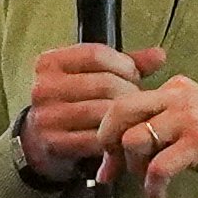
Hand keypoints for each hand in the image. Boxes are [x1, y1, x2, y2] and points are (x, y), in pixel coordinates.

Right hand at [18, 43, 155, 181]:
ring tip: (131, 120)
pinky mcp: (53, 143)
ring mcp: (47, 116)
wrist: (39, 142)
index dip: (123, 65)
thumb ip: (124, 64)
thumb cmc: (71, 104)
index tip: (132, 75)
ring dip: (125, 118)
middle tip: (137, 103)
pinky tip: (120, 138)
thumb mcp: (91, 76)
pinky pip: (96, 139)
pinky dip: (114, 139)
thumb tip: (159, 55)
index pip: (96, 54)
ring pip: (103, 112)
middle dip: (129, 93)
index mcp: (50, 62)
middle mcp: (44, 87)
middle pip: (104, 83)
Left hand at [98, 73, 197, 197]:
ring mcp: (190, 117)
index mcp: (175, 88)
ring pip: (135, 139)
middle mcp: (179, 95)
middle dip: (108, 144)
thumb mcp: (189, 129)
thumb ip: (155, 133)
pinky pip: (157, 167)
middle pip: (119, 110)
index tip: (108, 161)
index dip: (107, 133)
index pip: (124, 101)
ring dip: (134, 169)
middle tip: (112, 171)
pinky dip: (153, 188)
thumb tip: (112, 155)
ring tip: (149, 184)